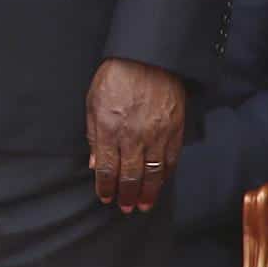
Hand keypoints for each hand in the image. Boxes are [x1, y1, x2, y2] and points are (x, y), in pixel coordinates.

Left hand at [85, 57, 183, 212]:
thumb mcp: (93, 101)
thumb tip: (95, 163)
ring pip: (153, 174)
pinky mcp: (175, 132)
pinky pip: (170, 161)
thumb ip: (93, 134)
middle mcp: (133, 136)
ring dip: (147, 193)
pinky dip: (165, 177)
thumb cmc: (116, 76)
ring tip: (142, 205)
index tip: (105, 198)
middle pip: (130, 176)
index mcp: (109, 128)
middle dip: (126, 195)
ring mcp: (156, 136)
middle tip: (124, 208)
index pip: (107, 168)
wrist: (149, 59)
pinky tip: (160, 184)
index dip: (106, 187)